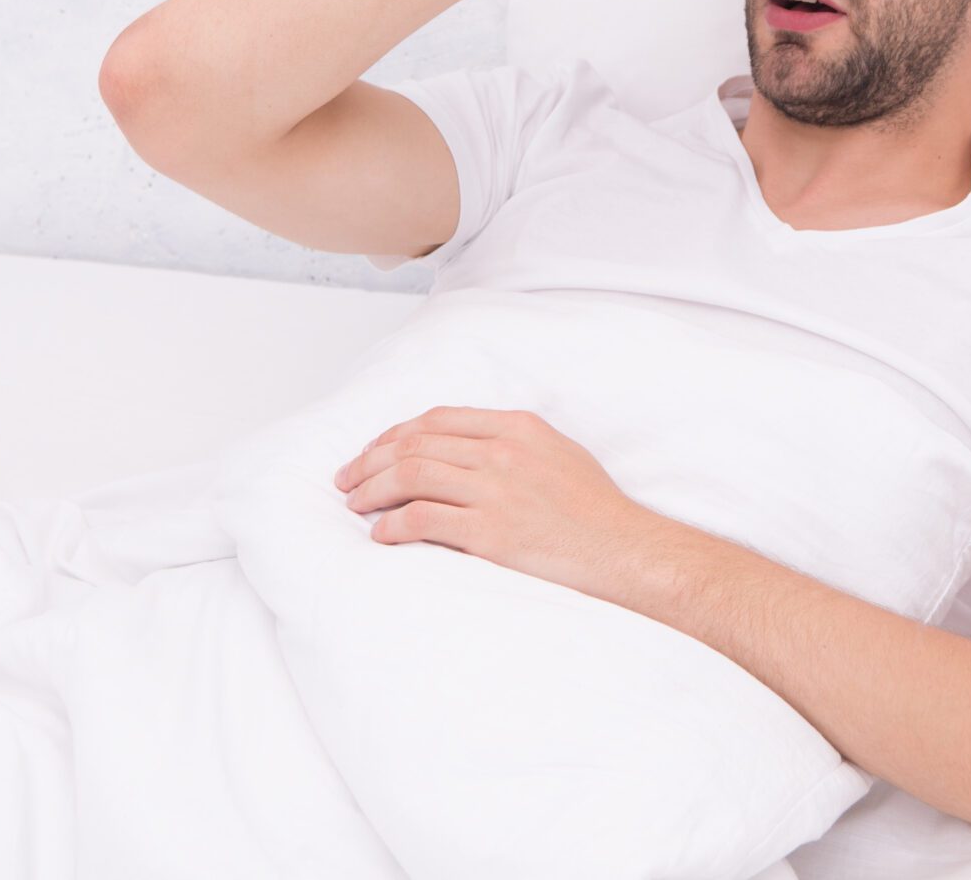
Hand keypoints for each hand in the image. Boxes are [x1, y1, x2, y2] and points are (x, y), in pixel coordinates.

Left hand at [332, 405, 662, 601]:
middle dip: (370, 461)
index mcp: (517, 427)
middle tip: (348, 480)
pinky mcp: (490, 532)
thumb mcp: (558, 452)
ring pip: (411, 475)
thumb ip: (512, 441)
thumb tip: (464, 448)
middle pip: (414, 444)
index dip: (394, 433)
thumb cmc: (594, 509)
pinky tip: (382, 535)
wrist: (622, 549)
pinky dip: (393, 526)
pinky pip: (424, 520)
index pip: (437, 419)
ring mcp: (496, 491)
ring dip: (373, 491)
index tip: (373, 451)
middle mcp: (503, 451)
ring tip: (355, 505)